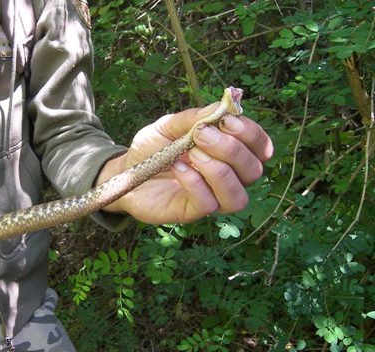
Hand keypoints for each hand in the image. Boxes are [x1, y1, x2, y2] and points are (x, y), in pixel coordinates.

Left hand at [97, 102, 272, 223]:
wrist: (124, 170)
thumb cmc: (152, 148)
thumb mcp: (169, 125)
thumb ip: (195, 118)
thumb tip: (223, 107)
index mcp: (228, 153)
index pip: (260, 147)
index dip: (251, 134)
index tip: (226, 121)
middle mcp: (227, 178)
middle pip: (253, 171)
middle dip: (231, 149)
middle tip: (201, 135)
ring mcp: (211, 198)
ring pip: (237, 196)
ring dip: (218, 171)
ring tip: (191, 154)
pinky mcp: (191, 212)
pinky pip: (207, 203)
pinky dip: (194, 182)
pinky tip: (177, 168)